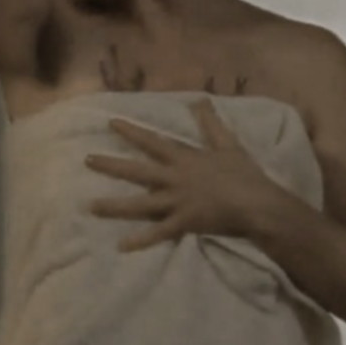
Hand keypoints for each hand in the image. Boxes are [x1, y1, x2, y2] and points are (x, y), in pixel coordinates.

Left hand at [85, 99, 278, 251]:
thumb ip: (211, 123)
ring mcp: (177, 201)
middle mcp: (175, 179)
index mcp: (184, 159)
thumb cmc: (245, 174)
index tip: (110, 123)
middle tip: (87, 160)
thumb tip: (200, 99)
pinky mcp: (184, 223)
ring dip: (114, 206)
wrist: (258, 204)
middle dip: (111, 165)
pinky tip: (121, 245)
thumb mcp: (228, 144)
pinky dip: (140, 240)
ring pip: (140, 204)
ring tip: (90, 206)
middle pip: (137, 171)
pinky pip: (158, 233)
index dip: (131, 132)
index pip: (152, 142)